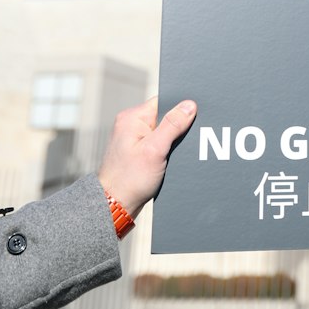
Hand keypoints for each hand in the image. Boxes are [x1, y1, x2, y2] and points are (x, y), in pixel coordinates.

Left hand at [97, 97, 196, 219]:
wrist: (113, 207)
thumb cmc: (130, 179)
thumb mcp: (155, 150)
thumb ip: (172, 125)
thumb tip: (189, 104)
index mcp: (132, 118)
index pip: (163, 102)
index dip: (180, 108)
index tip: (195, 117)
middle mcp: (131, 125)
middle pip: (164, 116)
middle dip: (178, 127)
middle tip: (189, 139)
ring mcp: (133, 139)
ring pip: (163, 131)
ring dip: (173, 141)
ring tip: (178, 153)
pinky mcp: (137, 152)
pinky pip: (158, 143)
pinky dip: (167, 150)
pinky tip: (172, 159)